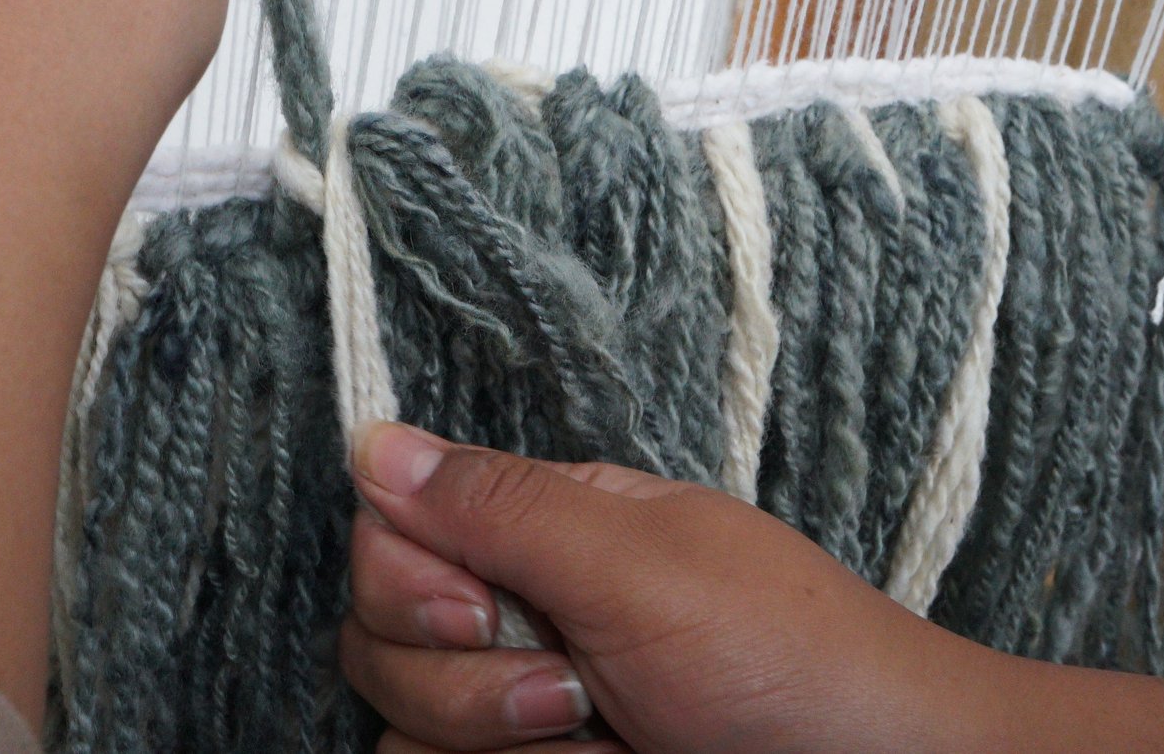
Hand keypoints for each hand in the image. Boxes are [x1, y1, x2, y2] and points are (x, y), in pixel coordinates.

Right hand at [340, 424, 1163, 753]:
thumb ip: (499, 507)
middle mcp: (528, 607)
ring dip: (483, 735)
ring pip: (404, 718)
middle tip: (572, 689)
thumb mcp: (639, 566)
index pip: (394, 527)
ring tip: (596, 736)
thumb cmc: (792, 669)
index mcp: (551, 526)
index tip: (489, 610)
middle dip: (458, 674)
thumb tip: (370, 439)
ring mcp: (530, 704)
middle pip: (381, 629)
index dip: (413, 578)